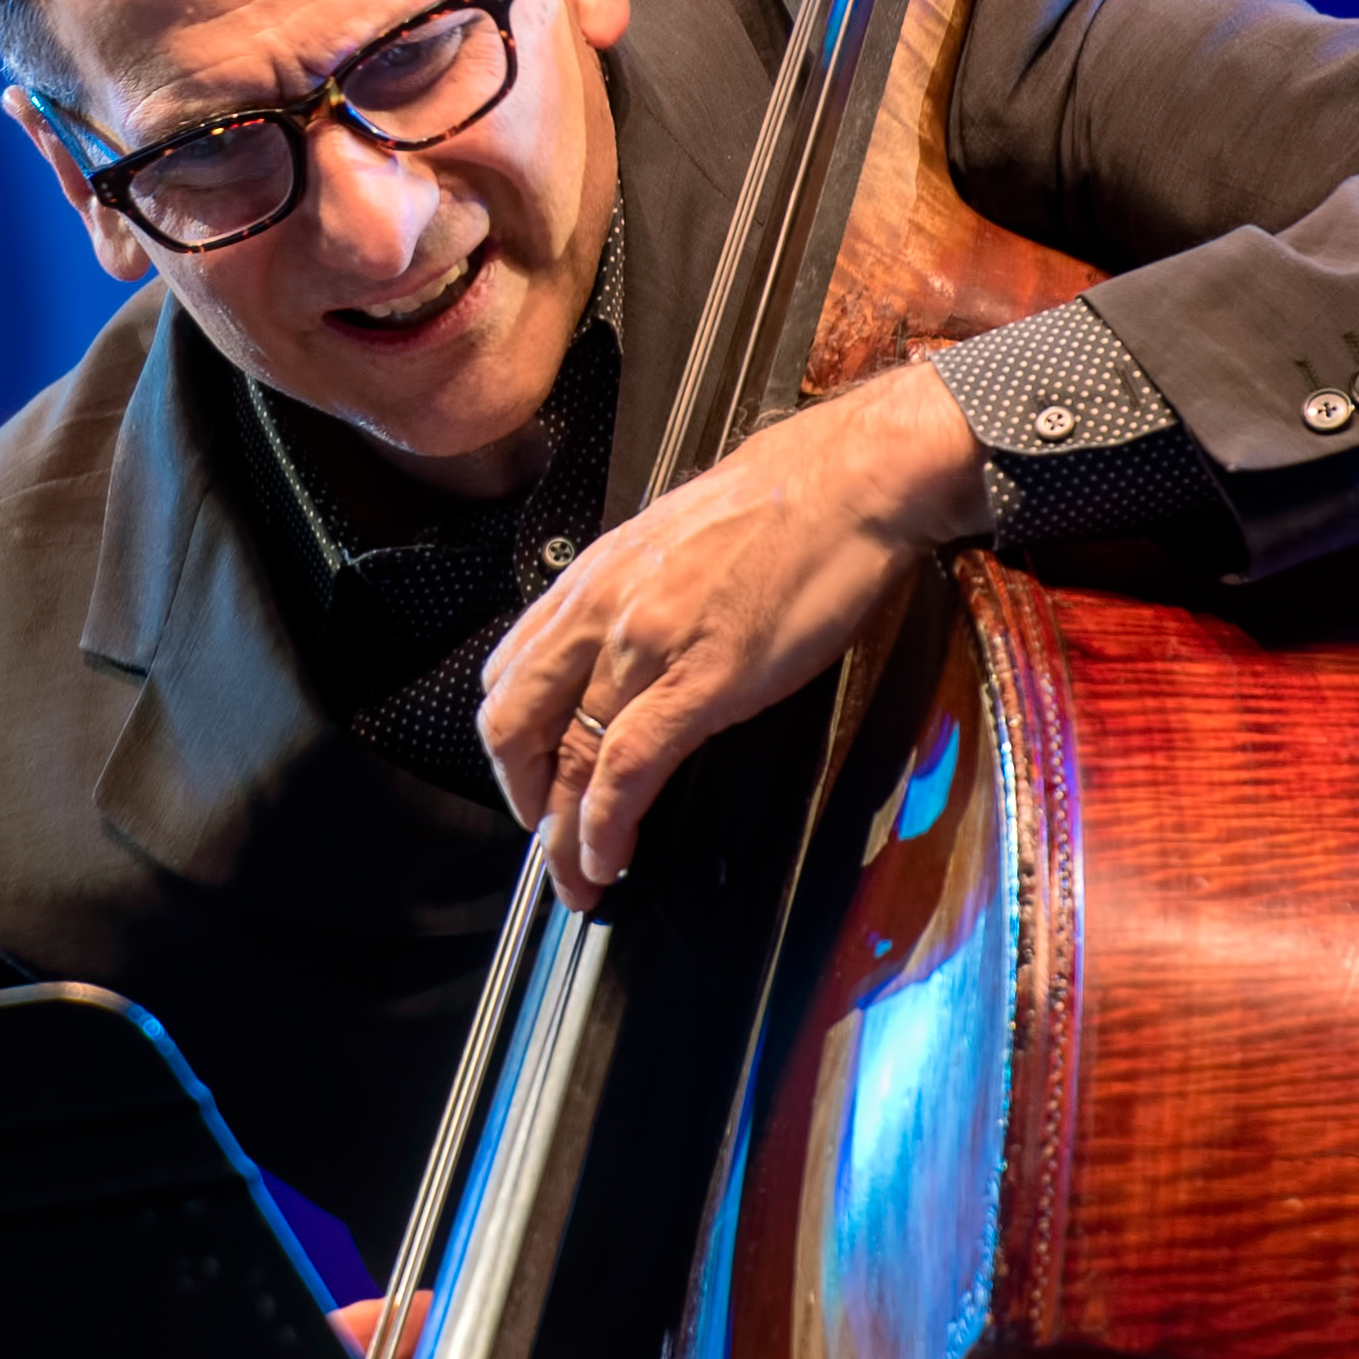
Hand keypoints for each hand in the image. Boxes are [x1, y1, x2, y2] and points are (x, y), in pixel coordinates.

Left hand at [475, 359, 981, 909]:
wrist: (849, 480)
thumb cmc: (778, 510)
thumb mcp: (672, 546)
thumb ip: (633, 602)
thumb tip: (625, 656)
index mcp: (589, 581)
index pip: (509, 675)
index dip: (511, 744)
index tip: (532, 782)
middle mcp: (599, 612)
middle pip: (512, 723)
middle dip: (520, 797)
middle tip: (546, 839)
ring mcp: (644, 646)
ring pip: (566, 758)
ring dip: (563, 835)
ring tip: (578, 878)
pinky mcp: (700, 679)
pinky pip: (625, 766)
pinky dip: (606, 824)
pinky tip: (609, 857)